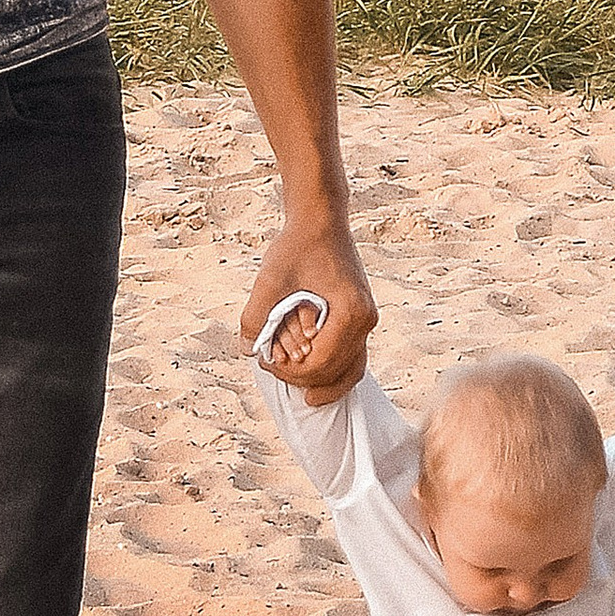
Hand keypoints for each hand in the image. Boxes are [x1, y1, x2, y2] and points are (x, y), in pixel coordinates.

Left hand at [241, 210, 374, 401]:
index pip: (321, 363)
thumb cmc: (297, 246)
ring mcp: (367, 319)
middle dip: (304, 378)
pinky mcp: (361, 316)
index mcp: (349, 313)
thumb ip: (255, 316)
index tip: (265, 360)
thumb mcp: (269, 279)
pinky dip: (336, 369)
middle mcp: (365, 320)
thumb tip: (247, 350)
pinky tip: (317, 378)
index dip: (290, 371)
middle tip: (272, 370)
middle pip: (337, 371)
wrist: (321, 221)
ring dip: (325, 381)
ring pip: (351, 368)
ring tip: (305, 395)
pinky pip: (353, 354)